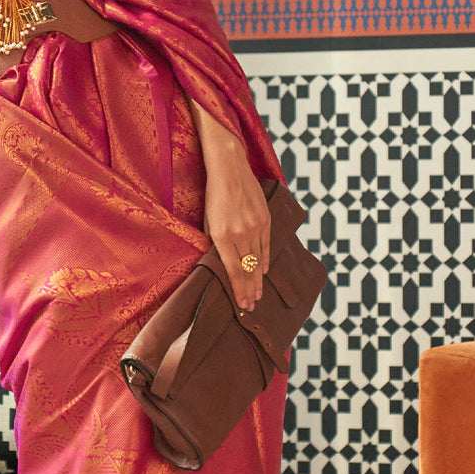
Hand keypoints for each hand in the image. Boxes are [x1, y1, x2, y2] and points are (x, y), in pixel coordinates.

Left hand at [189, 100, 269, 311]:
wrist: (229, 167)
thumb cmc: (213, 195)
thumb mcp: (207, 221)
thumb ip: (214, 243)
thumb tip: (220, 264)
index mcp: (223, 236)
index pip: (233, 271)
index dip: (238, 290)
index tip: (242, 305)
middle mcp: (241, 233)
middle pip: (247, 270)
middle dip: (250, 290)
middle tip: (252, 306)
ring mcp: (255, 226)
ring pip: (258, 260)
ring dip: (258, 279)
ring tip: (258, 294)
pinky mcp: (265, 218)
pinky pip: (267, 245)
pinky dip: (265, 260)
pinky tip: (264, 271)